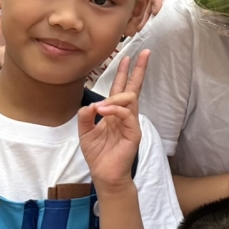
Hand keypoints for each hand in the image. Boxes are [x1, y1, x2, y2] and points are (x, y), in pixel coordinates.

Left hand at [80, 50, 149, 188]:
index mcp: (114, 114)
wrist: (105, 176)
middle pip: (133, 88)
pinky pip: (127, 115)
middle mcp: (125, 116)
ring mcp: (131, 123)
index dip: (124, 73)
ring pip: (130, 99)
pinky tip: (103, 112)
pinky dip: (115, 110)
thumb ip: (86, 116)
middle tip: (144, 53)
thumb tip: (91, 104)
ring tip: (102, 106)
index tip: (127, 57)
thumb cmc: (98, 155)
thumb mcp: (85, 133)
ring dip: (115, 97)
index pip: (121, 89)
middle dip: (138, 70)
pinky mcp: (133, 133)